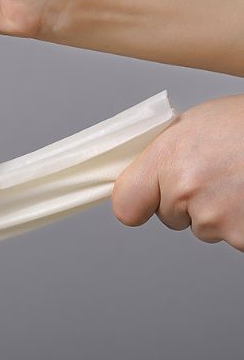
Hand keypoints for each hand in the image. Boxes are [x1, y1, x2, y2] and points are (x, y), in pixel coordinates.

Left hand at [113, 95, 243, 250]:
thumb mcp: (196, 124)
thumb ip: (166, 153)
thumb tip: (147, 171)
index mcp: (168, 159)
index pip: (126, 204)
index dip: (137, 202)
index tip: (143, 199)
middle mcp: (187, 192)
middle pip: (170, 215)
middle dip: (187, 200)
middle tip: (215, 172)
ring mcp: (218, 220)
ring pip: (204, 226)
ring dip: (219, 210)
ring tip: (238, 177)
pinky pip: (233, 235)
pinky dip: (242, 221)